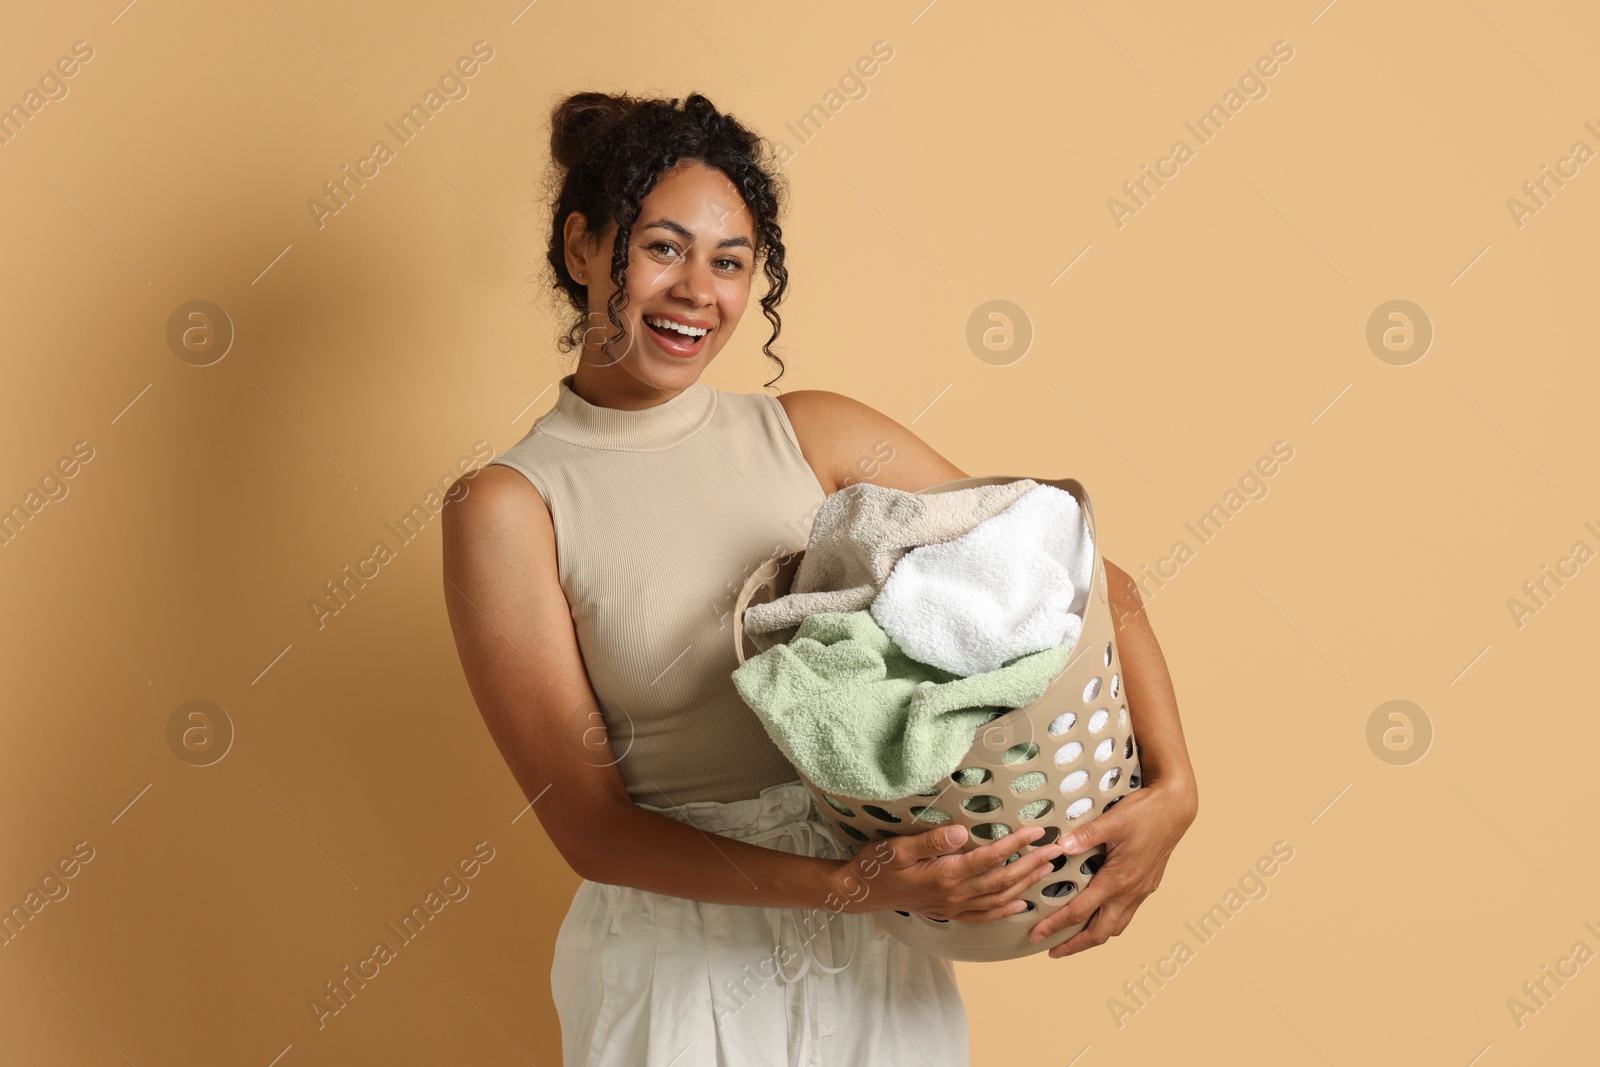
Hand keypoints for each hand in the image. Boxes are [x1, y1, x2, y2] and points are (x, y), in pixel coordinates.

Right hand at [832, 822, 1065, 921]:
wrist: (862, 892)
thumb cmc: (878, 865)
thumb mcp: (898, 847)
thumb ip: (931, 841)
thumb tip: (960, 833)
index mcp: (945, 875)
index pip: (990, 858)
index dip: (1016, 844)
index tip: (1037, 830)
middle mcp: (955, 895)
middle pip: (1003, 880)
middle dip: (1032, 864)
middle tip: (1056, 850)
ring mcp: (953, 906)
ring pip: (999, 898)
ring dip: (1026, 884)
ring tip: (1048, 869)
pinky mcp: (949, 912)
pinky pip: (985, 915)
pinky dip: (1007, 910)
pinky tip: (1022, 903)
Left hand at [1026, 775, 1198, 956]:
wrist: (1176, 809)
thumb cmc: (1146, 813)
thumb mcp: (1113, 820)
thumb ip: (1086, 835)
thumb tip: (1061, 846)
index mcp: (1117, 880)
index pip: (1079, 912)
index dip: (1055, 926)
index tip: (1037, 934)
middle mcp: (1130, 892)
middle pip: (1099, 933)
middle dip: (1074, 946)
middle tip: (1053, 951)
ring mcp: (1141, 891)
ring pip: (1116, 927)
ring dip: (1093, 937)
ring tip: (1074, 940)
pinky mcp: (1147, 886)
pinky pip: (1126, 914)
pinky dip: (1109, 922)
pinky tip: (1100, 915)